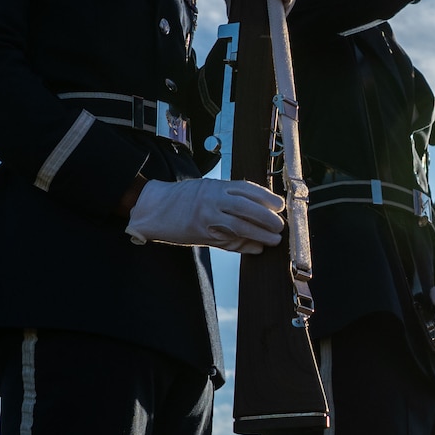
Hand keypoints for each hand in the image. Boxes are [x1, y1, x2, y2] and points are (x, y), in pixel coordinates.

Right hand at [128, 178, 283, 252]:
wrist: (154, 208)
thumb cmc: (183, 198)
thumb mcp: (206, 189)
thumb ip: (228, 196)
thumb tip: (258, 207)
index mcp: (215, 186)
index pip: (246, 189)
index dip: (266, 197)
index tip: (280, 205)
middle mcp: (212, 200)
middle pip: (246, 208)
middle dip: (267, 217)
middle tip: (280, 226)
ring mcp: (206, 218)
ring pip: (239, 226)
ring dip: (260, 234)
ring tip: (273, 240)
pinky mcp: (201, 235)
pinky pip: (227, 242)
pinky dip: (244, 246)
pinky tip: (256, 248)